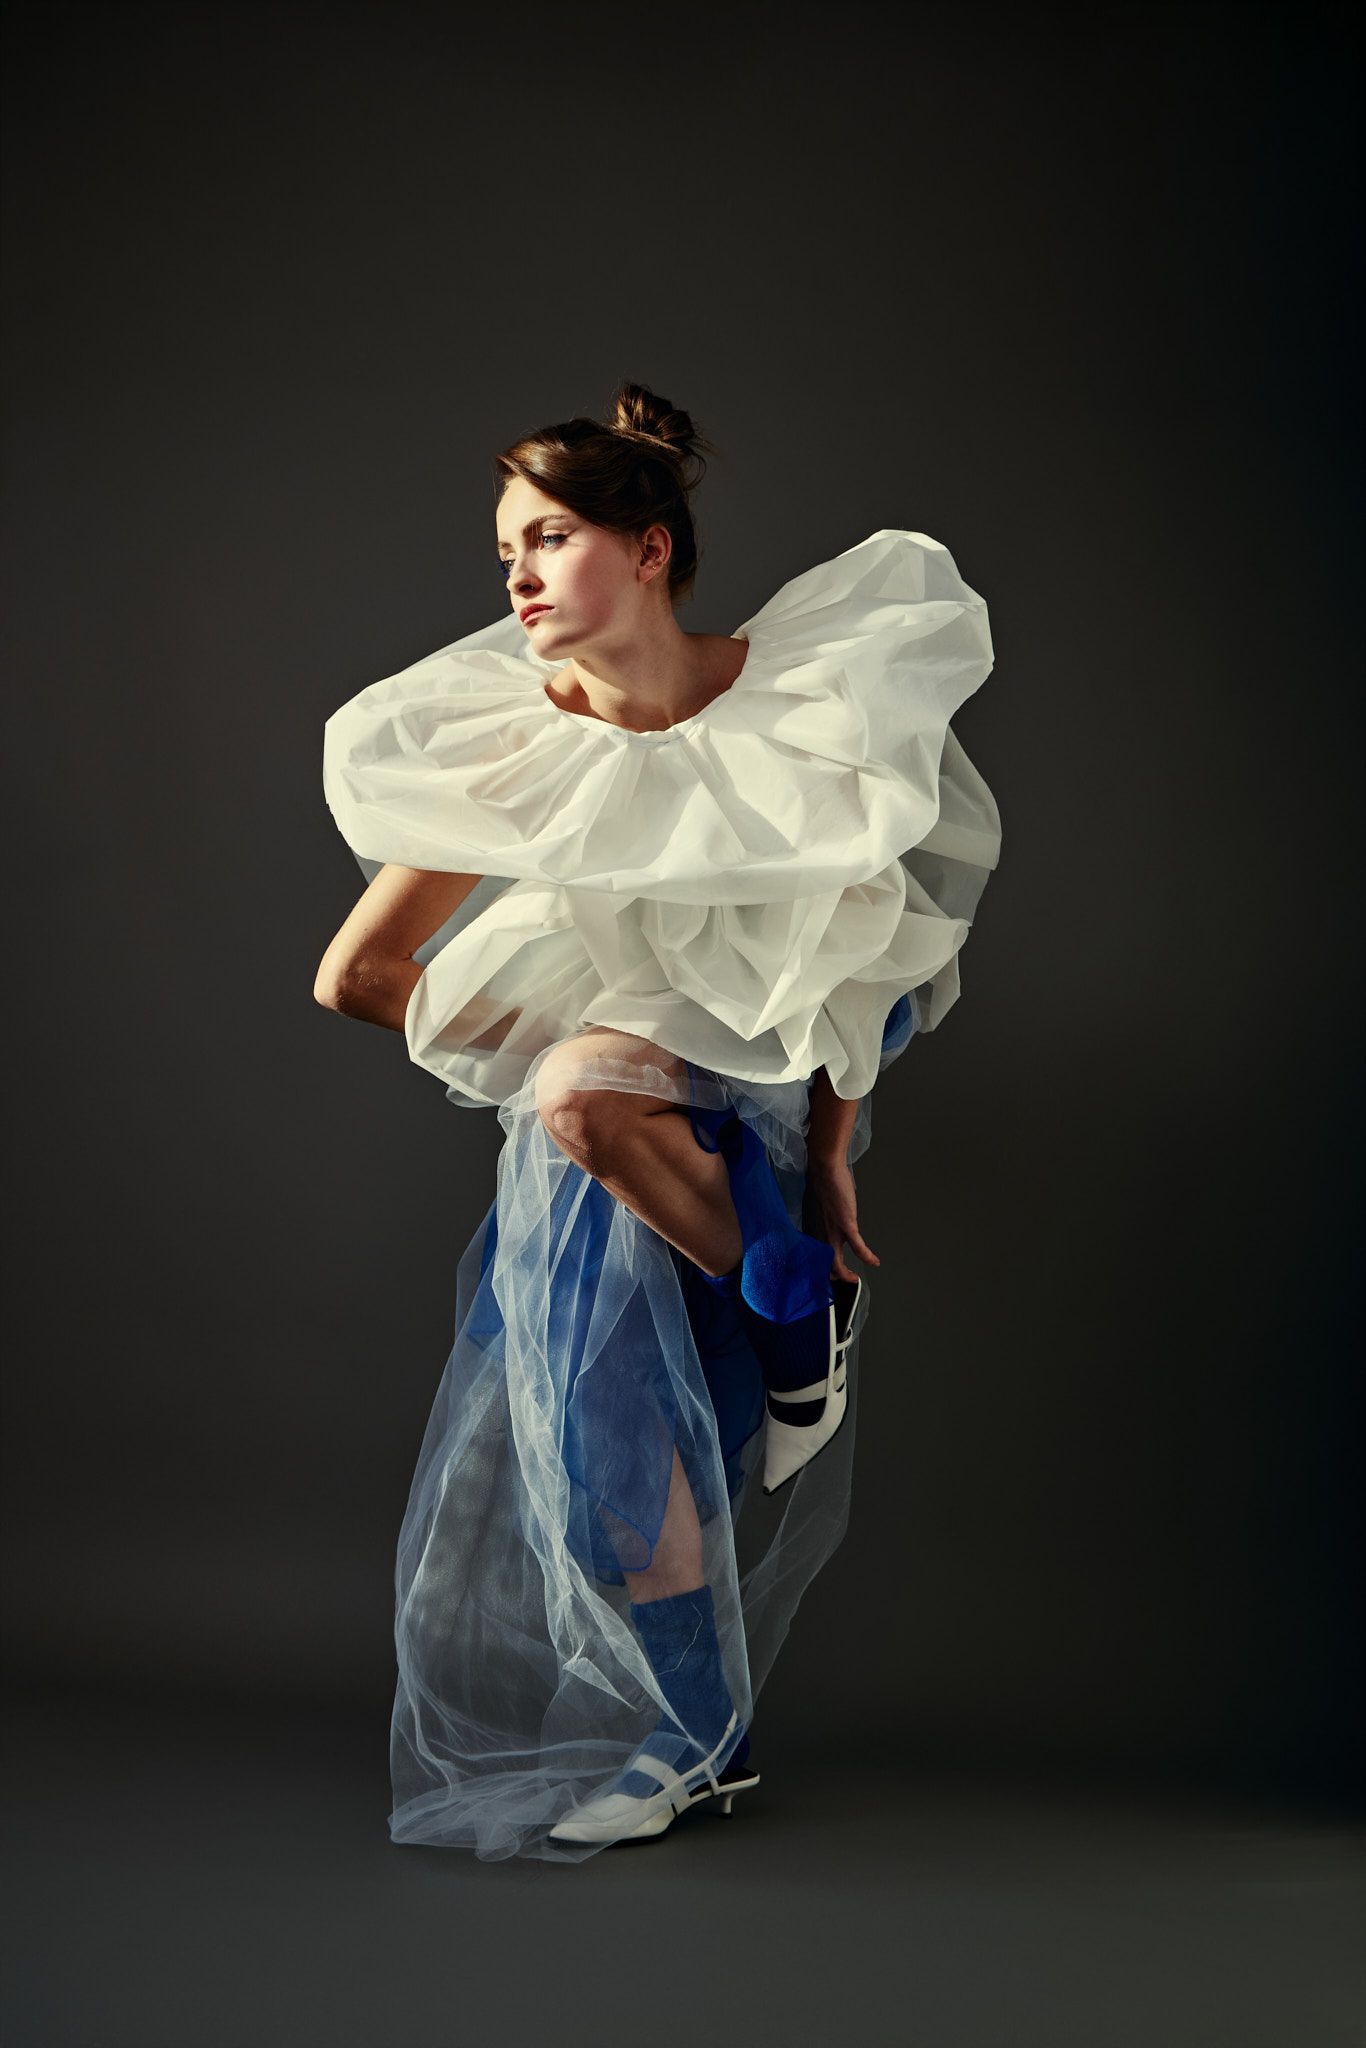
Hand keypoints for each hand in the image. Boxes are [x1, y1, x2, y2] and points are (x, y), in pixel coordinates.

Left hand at [803, 1156, 879, 1284]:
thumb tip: (823, 1226)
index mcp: (810, 1232)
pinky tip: (875, 1261)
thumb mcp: (813, 1208)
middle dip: (831, 1277)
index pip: (813, 1259)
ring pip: (836, 1264)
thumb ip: (817, 1221)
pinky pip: (859, 1247)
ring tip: (853, 1279)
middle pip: (822, 1266)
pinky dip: (867, 1257)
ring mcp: (832, 1232)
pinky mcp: (846, 1225)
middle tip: (840, 1280)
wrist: (824, 1169)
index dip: (819, 1269)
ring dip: (846, 1275)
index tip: (825, 1274)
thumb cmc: (819, 1184)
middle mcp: (818, 1236)